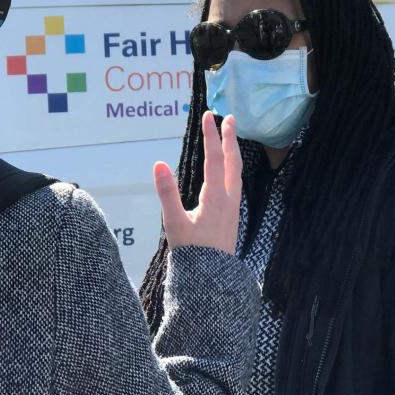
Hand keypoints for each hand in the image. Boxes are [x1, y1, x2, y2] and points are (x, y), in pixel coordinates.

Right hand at [153, 113, 242, 254]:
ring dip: (233, 151)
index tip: (207, 116)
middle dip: (230, 138)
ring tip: (230, 137)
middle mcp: (228, 199)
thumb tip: (158, 164)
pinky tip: (228, 169)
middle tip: (229, 117)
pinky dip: (232, 167)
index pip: (214, 158)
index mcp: (215, 198)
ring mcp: (233, 207)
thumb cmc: (192, 253)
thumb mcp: (174, 222)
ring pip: (236, 172)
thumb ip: (166, 192)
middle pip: (232, 161)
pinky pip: (235, 182)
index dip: (210, 135)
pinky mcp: (232, 215)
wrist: (211, 278)